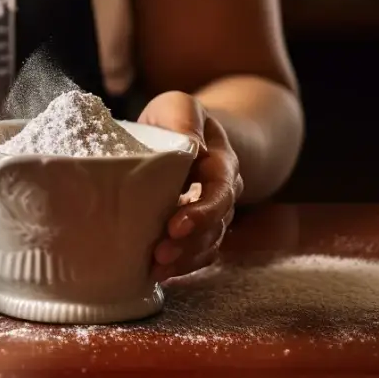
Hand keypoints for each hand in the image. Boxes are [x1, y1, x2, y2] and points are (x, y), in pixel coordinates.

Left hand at [138, 91, 242, 281]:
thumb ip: (184, 118)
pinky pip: (198, 253)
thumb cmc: (177, 118)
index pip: (220, 193)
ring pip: (207, 244)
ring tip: (156, 269)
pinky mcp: (195, 228)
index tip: (175, 226)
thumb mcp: (178, 106)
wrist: (185, 131)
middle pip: (215, 226)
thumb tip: (193, 147)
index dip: (202, 213)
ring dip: (184, 259)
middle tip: (160, 255)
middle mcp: (222, 193)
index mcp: (221, 164)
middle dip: (190, 244)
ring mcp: (211, 213)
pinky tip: (159, 273)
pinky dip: (182, 265)